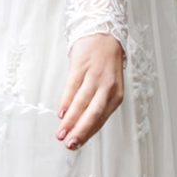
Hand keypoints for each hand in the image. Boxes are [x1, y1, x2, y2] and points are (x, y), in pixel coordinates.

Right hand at [56, 33, 124, 149]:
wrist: (103, 32)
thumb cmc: (105, 62)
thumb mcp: (108, 84)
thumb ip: (98, 102)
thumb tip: (81, 124)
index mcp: (116, 94)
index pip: (101, 119)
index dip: (88, 133)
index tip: (76, 144)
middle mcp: (108, 86)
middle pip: (94, 113)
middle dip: (80, 131)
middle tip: (70, 144)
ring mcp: (94, 76)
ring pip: (81, 103)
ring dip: (70, 120)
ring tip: (61, 133)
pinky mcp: (81, 66)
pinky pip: (72, 87)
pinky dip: (66, 102)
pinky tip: (61, 113)